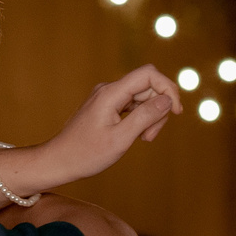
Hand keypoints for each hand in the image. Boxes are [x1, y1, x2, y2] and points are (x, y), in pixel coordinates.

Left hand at [9, 66, 183, 194]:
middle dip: (158, 110)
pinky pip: (132, 105)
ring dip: (150, 117)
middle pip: (148, 87)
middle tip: (150, 137)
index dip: (168, 89)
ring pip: (142, 98)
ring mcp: (107, 97)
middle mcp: (109, 90)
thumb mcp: (121, 138)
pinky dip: (139, 119)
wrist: (59, 161)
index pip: (149, 74)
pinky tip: (135, 136)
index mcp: (111, 93)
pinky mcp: (107, 106)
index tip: (176, 112)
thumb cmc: (86, 154)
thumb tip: (167, 100)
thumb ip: (145, 117)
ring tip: (143, 139)